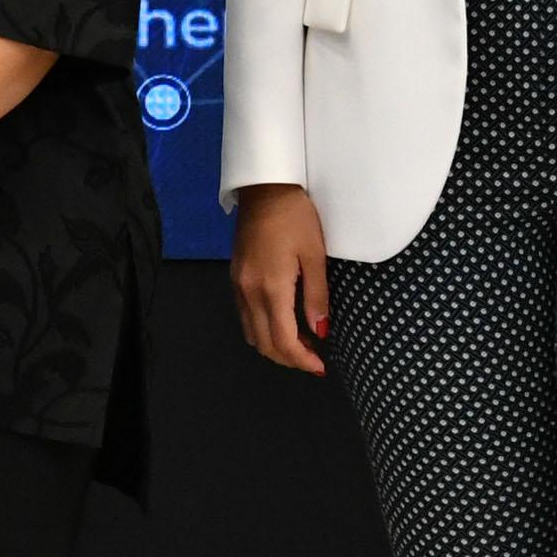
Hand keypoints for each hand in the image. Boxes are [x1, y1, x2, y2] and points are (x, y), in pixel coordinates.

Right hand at [227, 184, 332, 373]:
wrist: (264, 189)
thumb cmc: (295, 218)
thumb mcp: (314, 255)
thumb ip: (317, 296)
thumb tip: (321, 331)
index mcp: (270, 288)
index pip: (283, 340)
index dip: (302, 360)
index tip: (321, 367)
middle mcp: (248, 292)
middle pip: (264, 343)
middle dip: (289, 358)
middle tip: (315, 359)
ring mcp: (238, 286)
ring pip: (252, 333)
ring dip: (276, 345)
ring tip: (302, 342)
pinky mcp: (235, 278)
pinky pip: (246, 317)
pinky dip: (264, 329)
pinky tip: (283, 321)